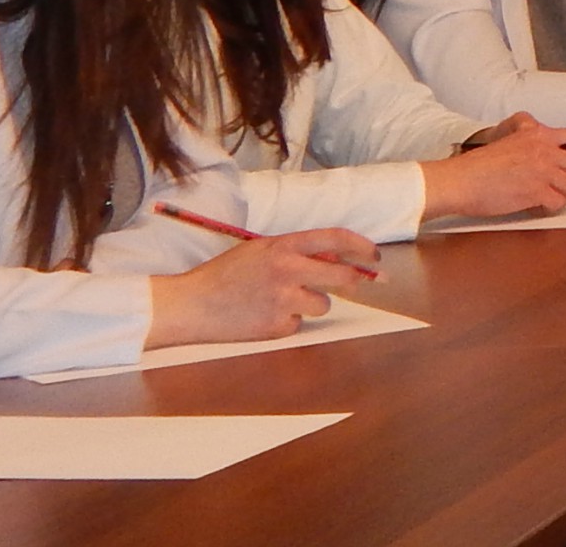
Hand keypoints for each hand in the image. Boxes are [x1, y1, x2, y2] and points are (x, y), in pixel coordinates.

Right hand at [147, 228, 379, 348]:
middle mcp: (288, 271)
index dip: (361, 246)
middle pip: (343, 277)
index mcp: (283, 246)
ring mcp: (283, 300)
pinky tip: (264, 316)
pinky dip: (288, 322)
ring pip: (323, 304)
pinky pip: (298, 324)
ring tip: (281, 300)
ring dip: (311, 303)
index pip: (336, 238)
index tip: (374, 255)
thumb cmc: (224, 275)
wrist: (191, 305)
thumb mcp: (260, 251)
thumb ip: (295, 251)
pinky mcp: (277, 327)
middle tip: (354, 282)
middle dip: (352, 280)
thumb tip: (333, 258)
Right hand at [424, 113, 565, 220]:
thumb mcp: (509, 138)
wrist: (461, 180)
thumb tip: (545, 139)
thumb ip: (529, 134)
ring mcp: (543, 171)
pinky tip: (542, 206)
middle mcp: (545, 150)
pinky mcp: (536, 192)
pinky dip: (553, 207)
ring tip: (555, 196)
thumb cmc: (479, 164)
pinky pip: (558, 202)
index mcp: (540, 135)